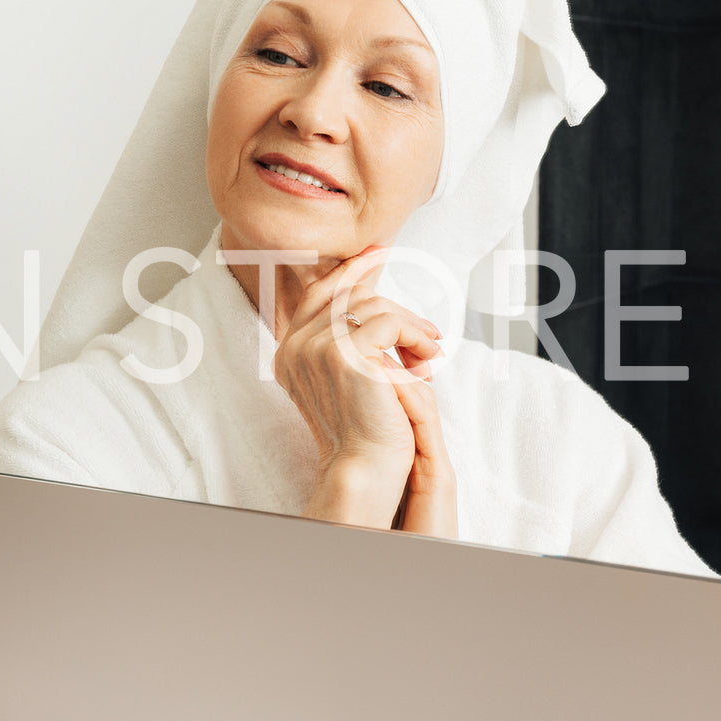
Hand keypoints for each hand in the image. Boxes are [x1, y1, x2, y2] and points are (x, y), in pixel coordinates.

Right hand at [273, 250, 456, 536]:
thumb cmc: (365, 428)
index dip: (348, 272)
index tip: (378, 253)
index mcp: (289, 352)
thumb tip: (371, 299)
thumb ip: (347, 342)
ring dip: (412, 329)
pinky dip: (416, 338)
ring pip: (374, 307)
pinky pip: (390, 323)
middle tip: (429, 332)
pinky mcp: (344, 353)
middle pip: (349, 297)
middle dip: (397, 310)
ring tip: (431, 357)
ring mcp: (315, 347)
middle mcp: (295, 346)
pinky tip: (428, 361)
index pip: (317, 295)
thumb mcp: (350, 378)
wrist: (367, 466)